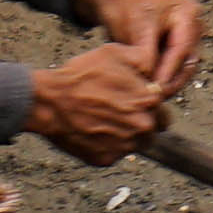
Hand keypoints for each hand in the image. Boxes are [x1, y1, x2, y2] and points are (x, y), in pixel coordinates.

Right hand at [22, 43, 172, 164]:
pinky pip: (114, 153)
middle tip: (116, 109)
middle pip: (151, 128)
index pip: (162, 108)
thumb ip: (143, 59)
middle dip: (139, 119)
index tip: (131, 97)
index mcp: (149, 101)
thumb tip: (155, 68)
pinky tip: (91, 129)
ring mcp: (125, 146)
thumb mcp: (115, 53)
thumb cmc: (81, 75)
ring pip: (134, 143)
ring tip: (102, 119)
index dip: (146, 101)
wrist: (49, 101)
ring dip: (125, 134)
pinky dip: (106, 144)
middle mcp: (142, 127)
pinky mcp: (106, 159)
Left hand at [74, 0, 206, 92]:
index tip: (157, 88)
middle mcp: (194, 25)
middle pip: (187, 60)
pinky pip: (174, 67)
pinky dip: (163, 78)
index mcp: (188, 12)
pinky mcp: (178, 48)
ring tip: (151, 96)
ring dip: (169, 82)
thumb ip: (147, 55)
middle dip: (172, 80)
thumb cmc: (125, 7)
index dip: (170, 70)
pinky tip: (150, 88)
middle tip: (155, 96)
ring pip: (183, 67)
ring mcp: (188, 37)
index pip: (182, 48)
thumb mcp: (136, 30)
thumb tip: (154, 83)